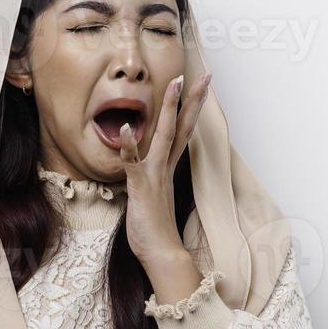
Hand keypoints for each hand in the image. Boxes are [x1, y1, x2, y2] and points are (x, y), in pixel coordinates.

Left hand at [118, 70, 211, 267]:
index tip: (200, 86)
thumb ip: (150, 178)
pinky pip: (133, 162)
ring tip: (173, 84)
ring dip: (168, 109)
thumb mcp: (152, 195)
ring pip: (164, 135)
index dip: (191, 107)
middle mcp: (164, 166)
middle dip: (191, 99)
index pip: (183, 131)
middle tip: (203, 75)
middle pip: (182, 126)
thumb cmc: (155, 228)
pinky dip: (129, 145)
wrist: (162, 253)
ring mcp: (154, 174)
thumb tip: (142, 168)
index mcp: (168, 167)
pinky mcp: (141, 186)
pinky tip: (124, 127)